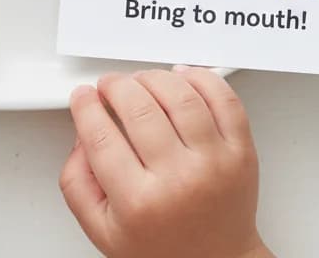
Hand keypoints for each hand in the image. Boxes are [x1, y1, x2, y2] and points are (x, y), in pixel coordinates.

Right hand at [60, 68, 272, 257]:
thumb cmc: (163, 248)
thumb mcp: (102, 229)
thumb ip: (77, 183)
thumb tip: (82, 136)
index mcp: (139, 203)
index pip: (101, 135)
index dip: (86, 106)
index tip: (84, 97)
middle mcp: (179, 180)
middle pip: (138, 106)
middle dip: (115, 86)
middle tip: (109, 87)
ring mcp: (214, 163)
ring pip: (179, 95)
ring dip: (152, 77)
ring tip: (141, 82)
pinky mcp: (241, 152)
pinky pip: (223, 99)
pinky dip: (200, 78)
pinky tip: (182, 79)